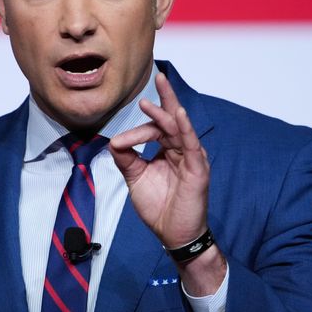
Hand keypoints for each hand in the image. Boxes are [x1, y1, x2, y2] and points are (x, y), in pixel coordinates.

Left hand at [108, 72, 209, 248]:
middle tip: (159, 76)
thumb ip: (126, 158)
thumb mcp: (136, 178)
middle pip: (173, 119)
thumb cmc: (160, 207)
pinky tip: (178, 114)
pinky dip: (185, 128)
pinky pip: (192, 144)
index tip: (120, 141)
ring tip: (159, 91)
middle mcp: (183, 150)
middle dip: (166, 97)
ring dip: (168, 110)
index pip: (156, 129)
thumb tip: (113, 140)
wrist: (173, 235)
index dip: (137, 130)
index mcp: (170, 150)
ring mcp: (192, 158)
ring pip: (180, 128)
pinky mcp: (198, 169)